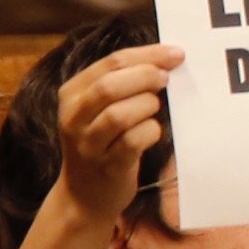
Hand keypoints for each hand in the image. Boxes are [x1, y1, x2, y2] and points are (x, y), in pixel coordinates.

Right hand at [54, 46, 182, 222]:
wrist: (84, 194)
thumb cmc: (103, 141)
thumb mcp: (100, 107)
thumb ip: (124, 81)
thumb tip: (167, 58)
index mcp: (72, 94)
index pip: (110, 62)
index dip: (148, 55)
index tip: (177, 54)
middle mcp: (73, 118)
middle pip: (110, 86)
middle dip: (146, 77)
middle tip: (166, 80)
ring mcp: (87, 144)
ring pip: (119, 114)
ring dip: (147, 106)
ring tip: (154, 108)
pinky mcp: (106, 166)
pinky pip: (133, 142)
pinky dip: (151, 132)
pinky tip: (152, 132)